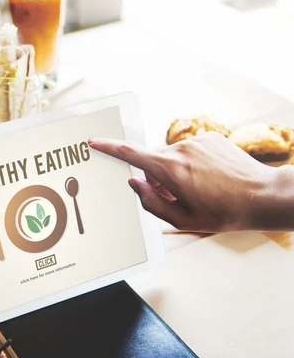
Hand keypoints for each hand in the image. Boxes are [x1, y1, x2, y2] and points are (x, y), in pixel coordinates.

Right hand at [88, 133, 277, 232]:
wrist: (264, 196)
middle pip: (153, 161)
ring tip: (199, 189)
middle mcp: (181, 150)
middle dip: (157, 178)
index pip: (131, 154)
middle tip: (176, 196)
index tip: (94, 141)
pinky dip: (191, 163)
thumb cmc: (225, 212)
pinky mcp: (210, 137)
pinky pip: (188, 150)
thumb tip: (135, 184)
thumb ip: (151, 202)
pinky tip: (209, 177)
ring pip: (171, 156)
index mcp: (171, 170)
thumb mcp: (182, 219)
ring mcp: (197, 141)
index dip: (109, 147)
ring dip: (175, 171)